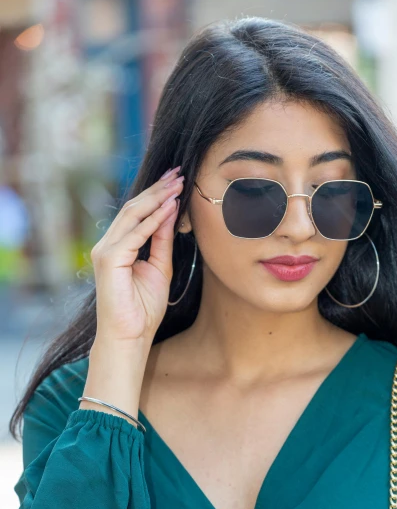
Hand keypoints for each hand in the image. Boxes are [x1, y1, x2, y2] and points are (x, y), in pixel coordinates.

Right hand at [90, 166, 184, 343]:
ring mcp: (105, 250)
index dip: (158, 195)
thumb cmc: (143, 310)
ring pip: (132, 215)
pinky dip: (153, 220)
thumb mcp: (160, 269)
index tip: (178, 181)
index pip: (138, 213)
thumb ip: (162, 241)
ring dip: (157, 198)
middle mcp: (108, 244)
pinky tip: (169, 207)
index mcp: (118, 246)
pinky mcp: (109, 259)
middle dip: (158, 190)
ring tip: (177, 184)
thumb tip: (170, 213)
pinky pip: (135, 234)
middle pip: (134, 208)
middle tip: (179, 173)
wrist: (130, 336)